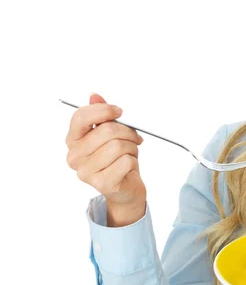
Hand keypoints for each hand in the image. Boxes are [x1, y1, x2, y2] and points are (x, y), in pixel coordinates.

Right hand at [65, 92, 145, 225]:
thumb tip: (94, 95)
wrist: (126, 188)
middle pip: (106, 131)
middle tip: (133, 137)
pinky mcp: (101, 183)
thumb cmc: (118, 158)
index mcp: (73, 140)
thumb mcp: (111, 133)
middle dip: (127, 131)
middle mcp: (74, 156)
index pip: (81, 117)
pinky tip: (128, 166)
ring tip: (129, 153)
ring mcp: (85, 172)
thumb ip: (102, 115)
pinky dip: (133, 161)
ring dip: (131, 147)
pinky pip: (125, 161)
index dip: (104, 110)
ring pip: (118, 146)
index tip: (120, 111)